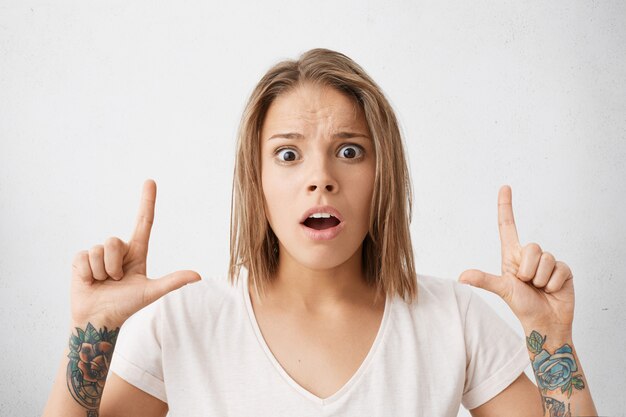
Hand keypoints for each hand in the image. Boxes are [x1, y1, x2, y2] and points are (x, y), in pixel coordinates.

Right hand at [70, 179, 200, 325]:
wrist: (99, 319)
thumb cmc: (126, 305)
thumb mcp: (150, 291)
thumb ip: (173, 282)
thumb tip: (198, 276)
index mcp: (137, 253)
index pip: (144, 222)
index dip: (147, 201)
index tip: (150, 181)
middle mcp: (118, 250)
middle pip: (115, 241)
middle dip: (114, 265)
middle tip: (115, 280)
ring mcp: (99, 254)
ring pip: (99, 250)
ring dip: (102, 271)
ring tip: (103, 282)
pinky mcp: (81, 260)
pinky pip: (84, 257)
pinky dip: (87, 273)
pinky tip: (89, 281)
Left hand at [458, 185, 574, 331]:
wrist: (546, 323)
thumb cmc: (522, 306)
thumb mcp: (503, 290)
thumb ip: (484, 280)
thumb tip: (461, 277)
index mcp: (512, 256)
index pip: (508, 225)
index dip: (506, 206)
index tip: (505, 187)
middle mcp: (530, 256)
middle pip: (532, 247)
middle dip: (528, 270)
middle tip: (527, 284)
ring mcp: (547, 262)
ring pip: (546, 258)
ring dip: (541, 279)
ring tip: (539, 289)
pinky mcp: (563, 270)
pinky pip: (560, 269)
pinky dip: (554, 283)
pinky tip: (552, 290)